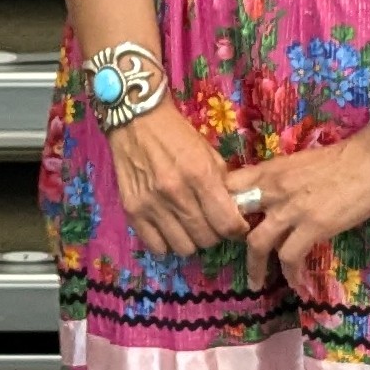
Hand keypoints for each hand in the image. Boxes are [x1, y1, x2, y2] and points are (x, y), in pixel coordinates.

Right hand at [108, 98, 250, 257]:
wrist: (137, 121)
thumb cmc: (177, 135)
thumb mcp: (208, 153)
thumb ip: (222, 184)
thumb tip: (235, 213)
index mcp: (200, 175)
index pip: (227, 223)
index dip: (236, 230)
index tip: (236, 227)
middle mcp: (176, 194)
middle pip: (206, 239)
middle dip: (215, 235)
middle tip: (212, 224)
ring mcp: (152, 205)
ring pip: (184, 248)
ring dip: (192, 241)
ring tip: (190, 227)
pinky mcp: (132, 211)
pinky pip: (157, 247)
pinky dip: (167, 244)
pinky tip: (170, 231)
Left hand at [228, 125, 369, 293]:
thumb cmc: (342, 159)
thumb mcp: (299, 164)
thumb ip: (281, 182)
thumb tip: (272, 203)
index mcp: (270, 170)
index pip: (229, 186)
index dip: (220, 205)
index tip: (223, 223)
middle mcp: (273, 189)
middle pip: (234, 217)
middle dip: (229, 239)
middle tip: (233, 256)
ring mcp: (292, 209)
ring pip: (257, 243)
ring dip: (255, 267)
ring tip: (256, 282)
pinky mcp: (313, 226)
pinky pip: (291, 257)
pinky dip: (291, 273)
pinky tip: (296, 282)